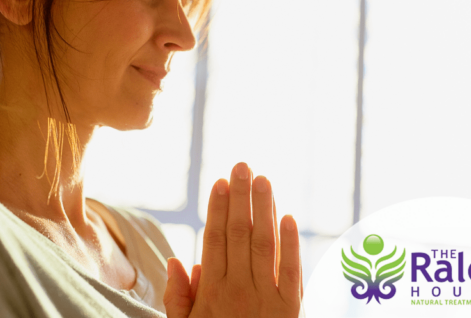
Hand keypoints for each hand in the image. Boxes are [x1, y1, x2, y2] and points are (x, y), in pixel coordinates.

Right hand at [164, 162, 302, 317]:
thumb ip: (178, 298)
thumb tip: (179, 259)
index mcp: (212, 293)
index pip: (215, 240)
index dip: (218, 209)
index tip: (220, 182)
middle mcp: (240, 290)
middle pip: (240, 235)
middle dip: (241, 198)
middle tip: (242, 166)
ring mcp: (268, 299)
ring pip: (266, 245)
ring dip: (265, 210)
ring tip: (263, 180)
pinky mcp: (292, 310)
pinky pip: (293, 272)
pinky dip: (292, 244)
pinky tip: (289, 218)